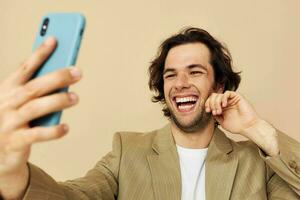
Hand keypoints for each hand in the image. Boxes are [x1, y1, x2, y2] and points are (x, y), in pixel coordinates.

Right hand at [0, 37, 81, 198]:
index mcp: (6, 89)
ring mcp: (9, 123)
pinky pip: (36, 135)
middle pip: (34, 86)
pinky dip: (53, 131)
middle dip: (57, 77)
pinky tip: (66, 127)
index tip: (55, 40)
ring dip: (57, 101)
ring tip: (75, 97)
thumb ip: (35, 90)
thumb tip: (63, 77)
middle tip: (77, 72)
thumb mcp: (18, 102)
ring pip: (35, 108)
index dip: (39, 53)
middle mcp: (6, 103)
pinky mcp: (15, 142)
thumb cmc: (12, 120)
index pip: (24, 68)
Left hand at [205, 91, 259, 134]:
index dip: (207, 104)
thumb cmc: (237, 126)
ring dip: (216, 103)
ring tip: (219, 111)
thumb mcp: (222, 122)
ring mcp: (231, 99)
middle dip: (211, 104)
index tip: (207, 111)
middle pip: (213, 97)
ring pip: (219, 95)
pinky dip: (223, 98)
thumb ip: (215, 115)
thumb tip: (209, 110)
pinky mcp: (237, 97)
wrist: (248, 127)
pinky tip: (224, 105)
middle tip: (214, 112)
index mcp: (221, 107)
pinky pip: (227, 93)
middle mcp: (225, 102)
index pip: (211, 101)